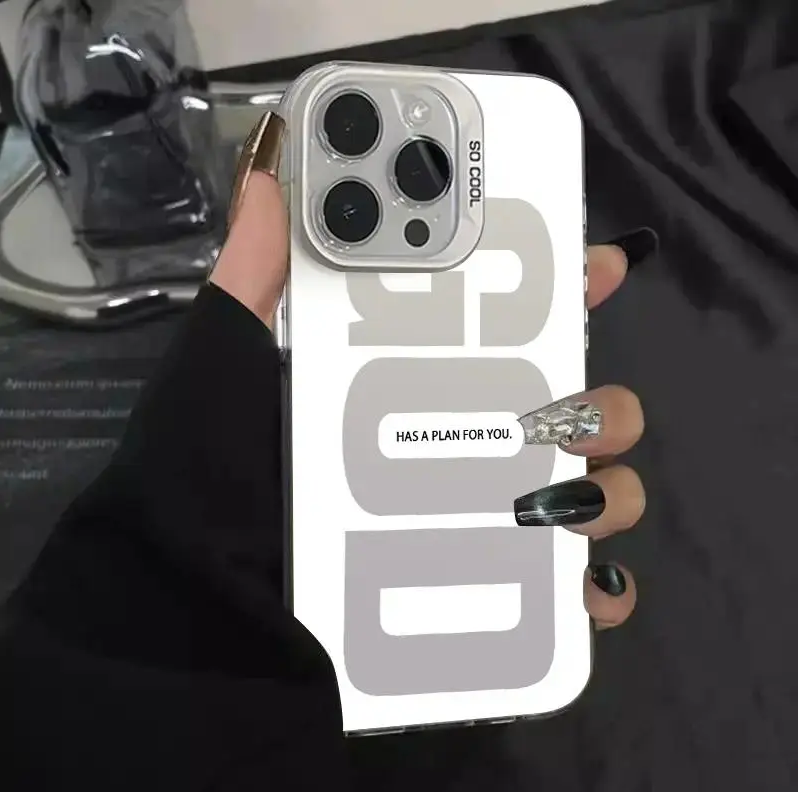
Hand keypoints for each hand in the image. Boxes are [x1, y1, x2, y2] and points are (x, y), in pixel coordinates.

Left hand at [210, 112, 655, 632]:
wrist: (200, 602)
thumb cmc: (214, 474)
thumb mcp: (230, 363)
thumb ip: (256, 275)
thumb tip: (269, 173)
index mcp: (414, 385)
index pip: (507, 329)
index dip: (562, 289)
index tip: (596, 264)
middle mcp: (458, 447)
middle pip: (570, 410)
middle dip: (599, 402)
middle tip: (567, 408)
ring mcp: (480, 522)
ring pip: (590, 492)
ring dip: (606, 489)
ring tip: (567, 498)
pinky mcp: (487, 597)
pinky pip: (568, 593)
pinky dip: (594, 589)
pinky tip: (581, 582)